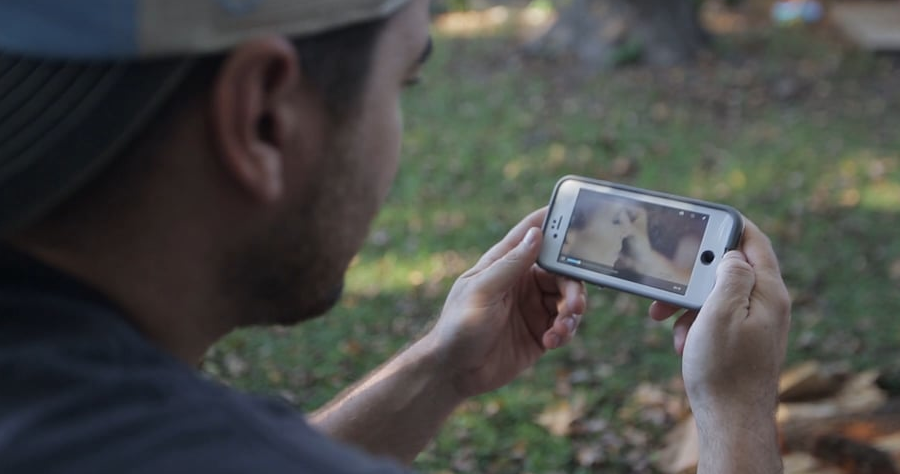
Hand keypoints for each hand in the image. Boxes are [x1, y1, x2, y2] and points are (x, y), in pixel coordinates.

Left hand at [422, 208, 586, 398]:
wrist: (454, 372)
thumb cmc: (459, 325)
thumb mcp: (482, 291)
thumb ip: (511, 264)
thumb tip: (537, 233)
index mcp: (505, 264)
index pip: (532, 235)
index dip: (555, 222)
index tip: (580, 215)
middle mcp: (522, 282)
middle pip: (562, 273)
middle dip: (573, 287)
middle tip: (575, 305)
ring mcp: (533, 308)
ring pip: (568, 300)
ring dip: (572, 313)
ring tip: (561, 329)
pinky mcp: (540, 333)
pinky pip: (565, 326)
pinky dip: (565, 332)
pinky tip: (552, 341)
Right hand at [650, 218, 790, 411]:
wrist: (731, 420)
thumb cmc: (723, 368)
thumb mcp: (720, 313)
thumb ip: (729, 275)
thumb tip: (732, 252)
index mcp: (768, 292)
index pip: (754, 242)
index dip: (731, 224)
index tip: (704, 216)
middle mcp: (768, 305)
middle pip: (730, 269)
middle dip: (694, 274)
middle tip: (667, 283)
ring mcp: (757, 324)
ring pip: (717, 296)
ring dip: (688, 303)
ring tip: (665, 319)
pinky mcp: (743, 341)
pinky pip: (716, 319)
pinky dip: (695, 324)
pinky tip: (682, 343)